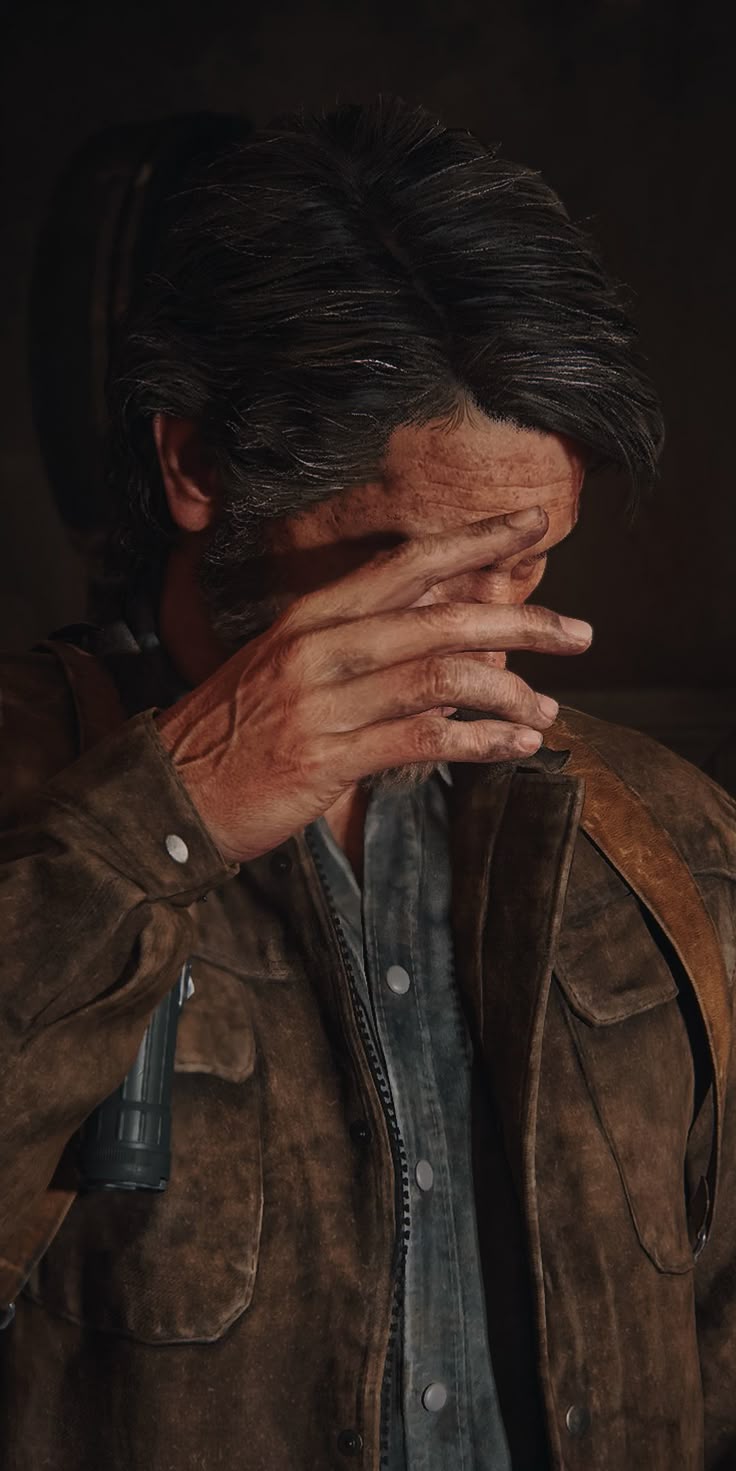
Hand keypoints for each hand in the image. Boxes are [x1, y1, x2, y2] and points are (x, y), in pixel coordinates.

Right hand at [155, 506, 591, 862]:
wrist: (165, 793)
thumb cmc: (232, 732)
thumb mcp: (284, 667)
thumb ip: (354, 642)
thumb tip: (434, 617)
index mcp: (311, 617)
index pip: (406, 563)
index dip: (474, 541)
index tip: (531, 524)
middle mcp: (319, 648)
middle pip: (439, 617)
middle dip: (521, 619)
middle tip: (581, 631)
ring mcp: (322, 703)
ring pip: (439, 678)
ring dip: (508, 692)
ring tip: (548, 708)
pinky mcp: (327, 759)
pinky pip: (422, 741)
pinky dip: (480, 743)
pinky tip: (515, 749)